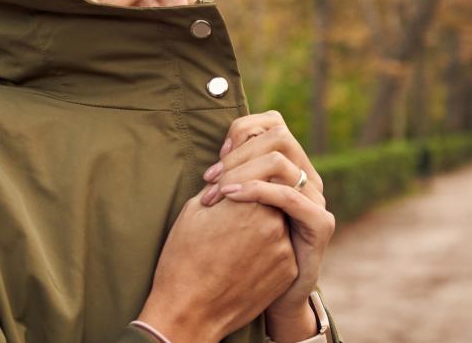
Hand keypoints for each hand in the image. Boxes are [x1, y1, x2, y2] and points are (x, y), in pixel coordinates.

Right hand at [137, 190, 298, 341]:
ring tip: (236, 240)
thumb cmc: (183, 258)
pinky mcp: (288, 271)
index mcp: (249, 201)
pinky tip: (244, 259)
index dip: (242, 181)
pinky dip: (268, 248)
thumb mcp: (194, 210)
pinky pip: (282, 249)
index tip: (227, 193)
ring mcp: (284, 249)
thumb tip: (233, 158)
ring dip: (263, 224)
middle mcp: (273, 223)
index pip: (259, 174)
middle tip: (233, 216)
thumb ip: (222, 182)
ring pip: (280, 223)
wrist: (189, 312)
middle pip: (272, 197)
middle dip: (255, 200)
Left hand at [198, 110, 335, 336]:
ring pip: (280, 161)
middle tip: (209, 178)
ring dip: (240, 171)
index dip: (242, 131)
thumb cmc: (243, 252)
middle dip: (238, 153)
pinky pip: (288, 196)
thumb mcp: (235, 206)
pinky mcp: (320, 224)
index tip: (216, 157)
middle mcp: (309, 178)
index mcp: (291, 168)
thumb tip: (220, 149)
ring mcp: (317, 200)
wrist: (269, 300)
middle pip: (278, 136)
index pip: (274, 123)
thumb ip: (234, 175)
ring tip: (215, 191)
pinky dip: (256, 190)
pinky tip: (231, 197)